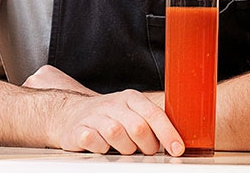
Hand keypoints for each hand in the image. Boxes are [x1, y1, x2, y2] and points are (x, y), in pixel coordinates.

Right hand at [22, 66, 183, 155]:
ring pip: (117, 134)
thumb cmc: (110, 117)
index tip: (177, 150)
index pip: (154, 114)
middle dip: (146, 146)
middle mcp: (113, 104)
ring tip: (123, 149)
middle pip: (138, 127)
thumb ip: (151, 123)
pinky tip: (103, 147)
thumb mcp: (132, 113)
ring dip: (124, 148)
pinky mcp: (78, 129)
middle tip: (144, 151)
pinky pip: (93, 140)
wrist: (71, 114)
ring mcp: (95, 115)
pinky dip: (101, 148)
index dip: (168, 133)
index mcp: (131, 98)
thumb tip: (177, 141)